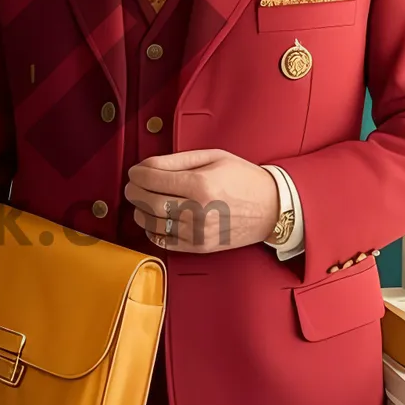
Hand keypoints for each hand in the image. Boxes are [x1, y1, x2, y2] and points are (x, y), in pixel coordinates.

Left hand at [124, 149, 277, 252]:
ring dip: (140, 211)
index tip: (134, 171)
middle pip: (149, 202)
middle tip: (132, 186)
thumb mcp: (212, 157)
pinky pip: (165, 242)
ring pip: (153, 224)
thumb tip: (147, 165)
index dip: (138, 173)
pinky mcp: (200, 247)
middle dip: (134, 192)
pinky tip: (153, 221)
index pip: (153, 179)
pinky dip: (153, 231)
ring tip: (141, 202)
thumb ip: (177, 160)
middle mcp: (198, 211)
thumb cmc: (243, 178)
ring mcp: (199, 232)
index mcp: (201, 185)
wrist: (272, 207)